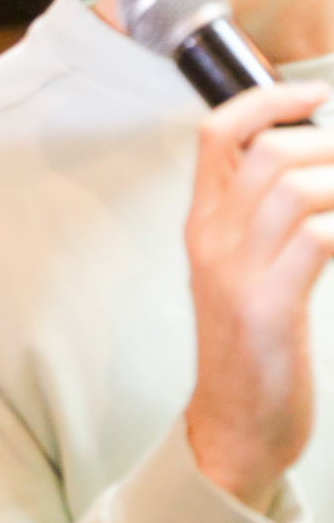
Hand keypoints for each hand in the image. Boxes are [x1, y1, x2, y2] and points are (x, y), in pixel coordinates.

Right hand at [185, 81, 333, 511]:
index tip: (314, 94)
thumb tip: (315, 166)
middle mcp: (212, 242)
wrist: (235, 428)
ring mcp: (238, 274)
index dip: (267, 98)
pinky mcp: (268, 309)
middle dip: (331, 144)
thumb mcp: (241, 273)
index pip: (217, 134)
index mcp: (203, 227)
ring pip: (298, 187)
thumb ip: (262, 220)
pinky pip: (320, 237)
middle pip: (268, 151)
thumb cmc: (253, 349)